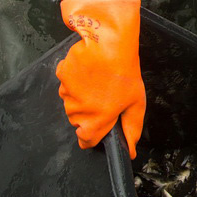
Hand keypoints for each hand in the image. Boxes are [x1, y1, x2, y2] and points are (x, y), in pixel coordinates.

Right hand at [55, 0, 145, 156]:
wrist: (108, 44)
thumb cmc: (124, 75)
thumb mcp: (136, 104)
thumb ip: (131, 130)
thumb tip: (131, 151)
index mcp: (93, 123)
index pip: (86, 140)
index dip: (94, 134)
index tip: (101, 122)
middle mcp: (75, 112)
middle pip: (79, 119)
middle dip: (91, 110)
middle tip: (107, 94)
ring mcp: (65, 93)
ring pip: (72, 100)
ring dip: (82, 94)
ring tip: (100, 79)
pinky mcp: (61, 75)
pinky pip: (67, 81)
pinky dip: (76, 77)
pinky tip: (90, 68)